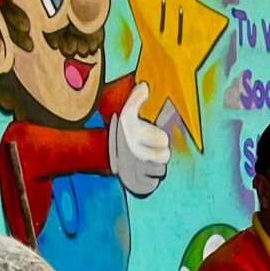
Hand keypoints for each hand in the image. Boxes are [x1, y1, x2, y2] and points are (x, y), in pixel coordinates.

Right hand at [109, 81, 170, 197]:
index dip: (161, 139)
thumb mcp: (126, 113)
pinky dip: (150, 180)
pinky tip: (143, 173)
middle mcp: (137, 152)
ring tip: (148, 162)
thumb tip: (145, 86)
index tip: (153, 138)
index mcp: (137, 135)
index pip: (164, 140)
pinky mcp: (135, 183)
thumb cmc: (120, 131)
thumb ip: (136, 99)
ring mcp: (136, 169)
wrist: (103, 153)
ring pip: (161, 170)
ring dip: (156, 167)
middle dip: (161, 154)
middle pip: (165, 157)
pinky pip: (152, 184)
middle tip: (153, 152)